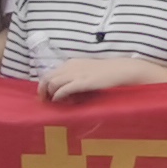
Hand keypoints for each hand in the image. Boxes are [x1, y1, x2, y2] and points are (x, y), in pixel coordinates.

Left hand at [39, 51, 166, 100]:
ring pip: (51, 83)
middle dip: (42, 91)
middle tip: (46, 103)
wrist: (123, 71)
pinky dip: (58, 97)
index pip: (50, 73)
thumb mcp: (89, 73)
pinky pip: (62, 89)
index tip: (47, 97)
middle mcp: (70, 67)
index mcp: (71, 63)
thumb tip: (68, 92)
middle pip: (46, 78)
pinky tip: (62, 102)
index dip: (45, 86)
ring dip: (50, 95)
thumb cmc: (108, 74)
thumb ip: (77, 78)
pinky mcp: (82, 82)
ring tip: (56, 104)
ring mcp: (76, 74)